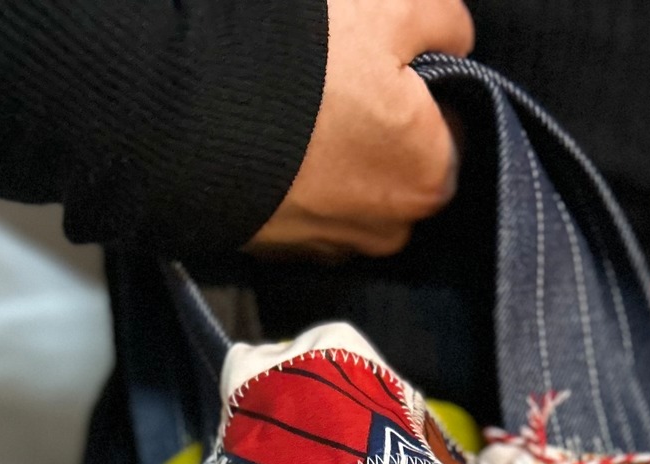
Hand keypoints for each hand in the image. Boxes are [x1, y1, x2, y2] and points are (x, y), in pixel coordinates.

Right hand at [247, 0, 474, 258]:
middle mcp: (392, 230)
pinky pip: (303, 208)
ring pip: (349, 191)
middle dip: (376, 125)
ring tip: (296, 111)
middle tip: (334, 79)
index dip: (418, 87)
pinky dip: (295, 179)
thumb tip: (457, 40)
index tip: (381, 60)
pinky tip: (270, 144)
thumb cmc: (308, 64)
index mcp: (434, 177)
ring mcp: (332, 248)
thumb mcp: (392, 8)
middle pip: (398, 165)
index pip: (448, 127)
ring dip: (333, 155)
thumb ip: (444, 21)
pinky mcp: (280, 253)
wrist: (192, 120)